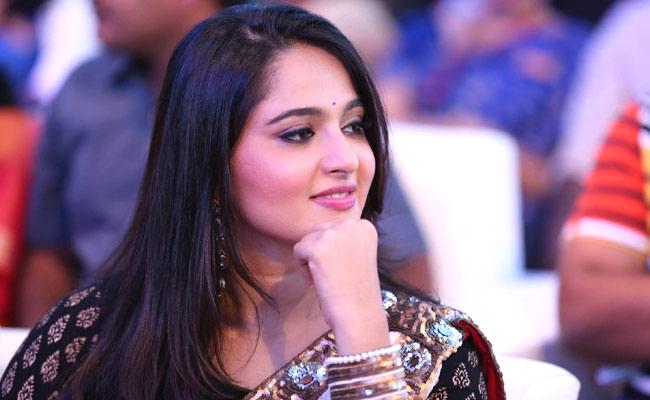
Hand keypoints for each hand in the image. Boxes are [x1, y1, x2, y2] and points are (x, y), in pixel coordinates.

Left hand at [293, 218, 389, 353]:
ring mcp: (334, 234)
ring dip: (311, 261)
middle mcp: (351, 225)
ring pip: (307, 240)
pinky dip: (303, 269)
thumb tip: (320, 232)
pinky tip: (319, 281)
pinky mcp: (317, 248)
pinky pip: (298, 250)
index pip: (333, 228)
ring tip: (328, 279)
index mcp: (364, 226)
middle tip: (335, 275)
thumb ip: (344, 239)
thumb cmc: (357, 290)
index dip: (333, 251)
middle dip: (321, 253)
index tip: (344, 268)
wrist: (360, 314)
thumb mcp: (357, 254)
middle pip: (319, 232)